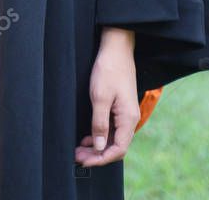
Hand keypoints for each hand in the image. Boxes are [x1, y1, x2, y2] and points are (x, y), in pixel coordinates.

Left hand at [75, 29, 139, 167]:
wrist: (116, 48)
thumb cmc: (108, 69)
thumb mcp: (99, 97)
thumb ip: (99, 123)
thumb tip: (99, 147)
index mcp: (128, 118)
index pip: (118, 149)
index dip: (102, 158)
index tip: (85, 161)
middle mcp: (130, 118)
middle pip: (116, 146)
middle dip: (97, 154)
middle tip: (78, 156)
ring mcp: (125, 113)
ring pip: (113, 138)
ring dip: (97, 145)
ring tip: (80, 149)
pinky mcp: (121, 107)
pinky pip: (112, 128)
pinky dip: (100, 135)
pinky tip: (88, 137)